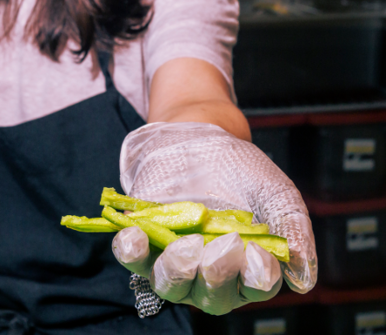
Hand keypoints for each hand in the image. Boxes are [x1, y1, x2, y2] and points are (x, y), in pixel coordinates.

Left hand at [112, 122, 316, 314]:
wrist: (198, 139)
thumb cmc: (240, 169)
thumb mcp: (275, 193)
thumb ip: (292, 230)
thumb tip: (303, 279)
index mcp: (249, 269)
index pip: (256, 287)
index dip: (257, 277)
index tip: (257, 254)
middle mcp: (210, 274)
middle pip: (212, 296)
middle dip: (216, 275)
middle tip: (219, 247)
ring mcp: (174, 261)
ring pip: (171, 286)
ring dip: (176, 270)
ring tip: (184, 245)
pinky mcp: (144, 243)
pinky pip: (134, 259)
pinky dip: (132, 252)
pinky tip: (134, 235)